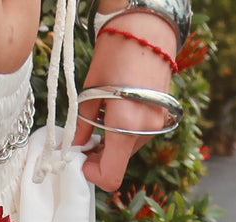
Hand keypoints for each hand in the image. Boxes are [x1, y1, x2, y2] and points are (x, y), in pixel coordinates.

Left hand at [71, 13, 176, 191]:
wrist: (146, 30)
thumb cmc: (115, 56)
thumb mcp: (89, 93)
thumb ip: (80, 127)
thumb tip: (72, 148)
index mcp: (126, 129)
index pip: (111, 177)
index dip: (92, 174)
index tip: (81, 159)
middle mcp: (145, 132)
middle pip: (118, 162)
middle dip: (99, 154)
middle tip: (85, 135)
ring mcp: (157, 126)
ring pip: (127, 149)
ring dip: (111, 141)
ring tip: (103, 114)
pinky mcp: (162, 117)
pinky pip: (138, 135)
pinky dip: (124, 131)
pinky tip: (117, 109)